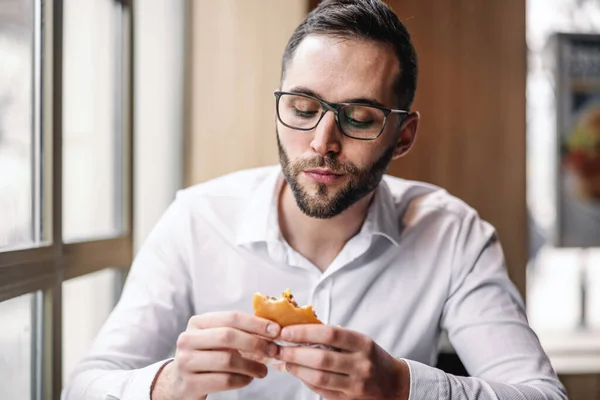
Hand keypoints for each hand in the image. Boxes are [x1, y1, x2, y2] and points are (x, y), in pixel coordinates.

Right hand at [153, 311, 280, 399]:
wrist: (179, 382)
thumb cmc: (205, 356)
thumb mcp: (214, 338)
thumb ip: (236, 331)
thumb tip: (271, 329)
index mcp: (197, 323)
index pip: (231, 317)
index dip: (256, 323)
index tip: (275, 330)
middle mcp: (188, 339)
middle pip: (228, 336)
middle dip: (256, 343)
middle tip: (273, 350)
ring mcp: (186, 362)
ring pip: (227, 360)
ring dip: (252, 365)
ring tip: (263, 370)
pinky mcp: (190, 384)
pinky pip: (224, 380)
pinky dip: (242, 379)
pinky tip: (249, 379)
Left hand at [275, 325, 409, 399]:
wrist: (394, 385)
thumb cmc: (371, 358)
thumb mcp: (360, 341)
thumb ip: (335, 337)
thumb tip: (300, 330)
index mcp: (363, 344)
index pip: (330, 334)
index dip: (305, 332)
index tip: (286, 331)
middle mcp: (361, 364)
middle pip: (321, 358)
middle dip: (295, 352)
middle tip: (279, 348)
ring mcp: (356, 385)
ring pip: (319, 378)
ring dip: (297, 369)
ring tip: (286, 361)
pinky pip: (321, 391)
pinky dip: (306, 381)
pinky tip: (299, 373)